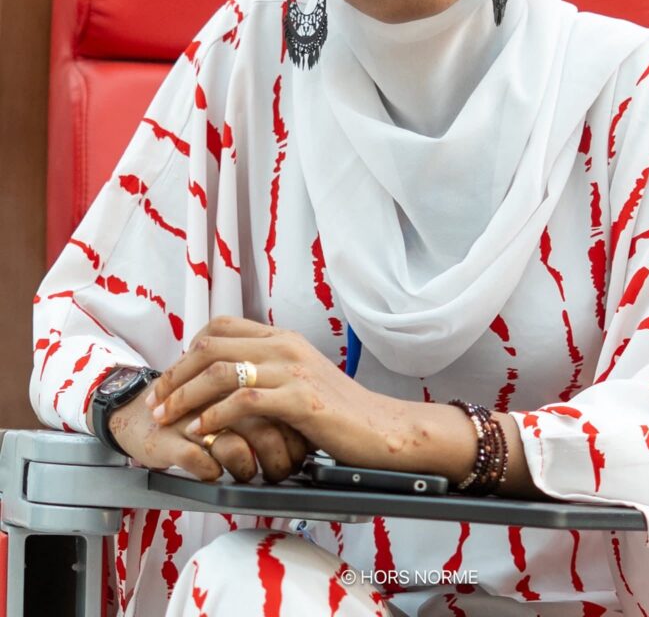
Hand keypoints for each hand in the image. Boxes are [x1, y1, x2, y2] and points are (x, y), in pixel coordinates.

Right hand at [109, 379, 306, 482]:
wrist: (136, 413)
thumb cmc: (192, 411)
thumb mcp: (231, 402)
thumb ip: (266, 409)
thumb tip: (307, 436)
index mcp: (238, 378)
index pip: (281, 404)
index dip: (296, 434)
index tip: (301, 454)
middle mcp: (217, 395)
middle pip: (264, 427)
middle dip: (278, 459)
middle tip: (282, 473)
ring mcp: (192, 417)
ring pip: (235, 447)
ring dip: (249, 470)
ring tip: (252, 476)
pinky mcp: (167, 438)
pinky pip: (198, 459)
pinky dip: (213, 473)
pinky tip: (217, 475)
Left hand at [148, 316, 395, 468]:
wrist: (382, 429)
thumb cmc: (341, 414)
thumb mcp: (301, 382)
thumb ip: (269, 375)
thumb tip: (229, 386)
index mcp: (283, 338)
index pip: (221, 326)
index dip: (187, 350)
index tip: (171, 379)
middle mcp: (285, 346)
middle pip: (210, 346)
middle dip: (175, 375)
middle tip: (156, 403)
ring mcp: (293, 370)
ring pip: (220, 371)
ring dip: (184, 396)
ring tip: (167, 419)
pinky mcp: (300, 400)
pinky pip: (243, 400)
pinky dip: (214, 417)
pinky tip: (202, 432)